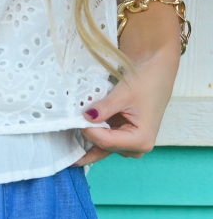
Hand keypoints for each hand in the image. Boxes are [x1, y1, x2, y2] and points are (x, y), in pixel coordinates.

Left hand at [72, 44, 179, 166]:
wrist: (156, 70)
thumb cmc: (147, 81)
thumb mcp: (123, 93)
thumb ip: (104, 108)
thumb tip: (84, 118)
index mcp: (141, 140)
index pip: (106, 141)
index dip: (88, 131)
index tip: (76, 118)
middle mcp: (136, 148)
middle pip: (103, 147)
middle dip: (85, 140)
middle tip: (61, 139)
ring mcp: (130, 144)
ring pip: (101, 147)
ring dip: (86, 140)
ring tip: (65, 137)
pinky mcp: (123, 138)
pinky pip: (103, 141)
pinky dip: (91, 135)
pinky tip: (75, 135)